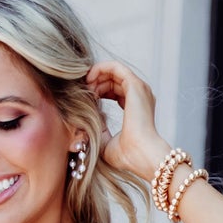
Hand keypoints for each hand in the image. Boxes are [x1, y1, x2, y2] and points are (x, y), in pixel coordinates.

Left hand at [85, 60, 168, 182]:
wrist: (140, 155)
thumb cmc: (127, 155)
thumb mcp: (106, 141)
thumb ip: (99, 128)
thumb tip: (89, 117)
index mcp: (137, 107)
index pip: (116, 91)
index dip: (99, 91)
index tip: (85, 99)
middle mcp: (141, 96)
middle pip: (114, 80)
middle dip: (95, 82)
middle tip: (81, 91)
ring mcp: (140, 89)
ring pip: (114, 71)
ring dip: (96, 75)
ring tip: (84, 85)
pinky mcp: (135, 85)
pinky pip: (116, 67)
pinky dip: (100, 69)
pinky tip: (89, 78)